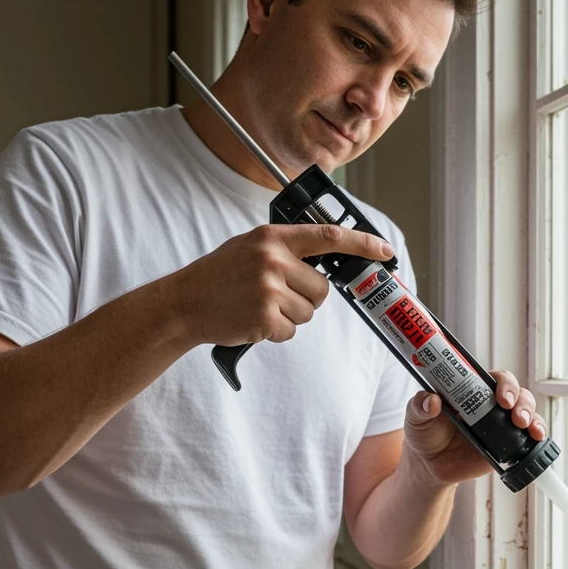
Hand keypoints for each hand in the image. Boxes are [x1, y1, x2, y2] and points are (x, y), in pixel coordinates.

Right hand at [170, 223, 393, 346]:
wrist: (183, 304)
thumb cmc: (219, 276)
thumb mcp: (250, 247)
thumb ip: (287, 248)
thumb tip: (329, 254)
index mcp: (273, 238)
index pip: (329, 236)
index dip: (362, 244)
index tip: (384, 251)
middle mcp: (273, 260)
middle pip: (322, 288)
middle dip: (305, 297)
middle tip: (274, 294)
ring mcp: (269, 289)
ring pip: (308, 312)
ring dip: (289, 315)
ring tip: (258, 305)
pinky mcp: (264, 317)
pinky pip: (291, 330)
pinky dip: (276, 331)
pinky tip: (253, 320)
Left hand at [403, 370, 546, 487]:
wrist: (429, 465)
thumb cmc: (424, 433)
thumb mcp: (415, 416)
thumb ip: (420, 405)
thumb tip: (431, 400)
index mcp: (472, 390)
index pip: (494, 378)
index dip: (503, 383)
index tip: (500, 396)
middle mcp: (490, 404)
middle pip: (516, 392)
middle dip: (520, 399)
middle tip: (511, 411)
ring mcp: (501, 425)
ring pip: (527, 410)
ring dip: (531, 415)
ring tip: (524, 426)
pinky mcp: (507, 445)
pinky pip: (528, 436)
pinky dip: (537, 434)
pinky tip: (536, 437)